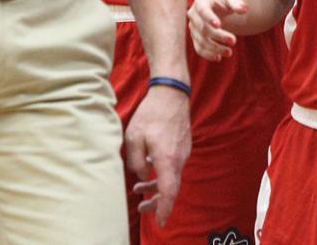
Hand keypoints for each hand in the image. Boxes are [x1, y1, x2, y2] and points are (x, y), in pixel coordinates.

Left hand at [126, 85, 191, 226]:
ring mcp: (183, 152)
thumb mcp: (134, 137)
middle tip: (142, 209)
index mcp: (167, 160)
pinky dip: (161, 173)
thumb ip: (136, 162)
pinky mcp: (182, 146)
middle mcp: (179, 159)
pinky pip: (173, 166)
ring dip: (156, 186)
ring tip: (138, 188)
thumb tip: (142, 176)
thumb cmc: (151, 113)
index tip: (160, 222)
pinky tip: (148, 167)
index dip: (163, 209)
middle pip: (170, 188)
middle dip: (156, 202)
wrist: (171, 93)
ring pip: (171, 177)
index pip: (168, 192)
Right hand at [187, 0, 246, 60]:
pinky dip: (208, 54)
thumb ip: (237, 3)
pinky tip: (219, 57)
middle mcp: (193, 15)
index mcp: (201, 2)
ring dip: (215, 48)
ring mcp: (193, 27)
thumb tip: (244, 9)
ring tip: (229, 52)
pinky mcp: (195, 37)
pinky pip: (199, 48)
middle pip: (203, 28)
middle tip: (233, 41)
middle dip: (218, 36)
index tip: (219, 25)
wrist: (214, 4)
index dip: (209, 18)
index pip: (202, 10)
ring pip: (201, 40)